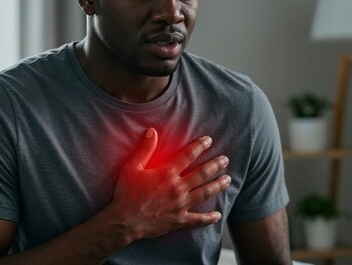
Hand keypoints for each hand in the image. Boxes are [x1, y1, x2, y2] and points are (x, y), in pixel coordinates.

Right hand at [109, 128, 230, 241]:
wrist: (124, 221)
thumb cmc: (126, 193)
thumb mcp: (131, 167)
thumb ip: (144, 149)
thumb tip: (152, 131)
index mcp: (167, 173)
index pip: (188, 155)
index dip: (200, 146)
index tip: (209, 140)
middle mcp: (177, 188)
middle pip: (202, 173)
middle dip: (216, 165)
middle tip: (225, 160)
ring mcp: (180, 205)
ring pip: (205, 193)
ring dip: (218, 185)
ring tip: (227, 179)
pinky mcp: (179, 220)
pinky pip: (198, 219)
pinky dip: (209, 218)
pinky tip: (218, 215)